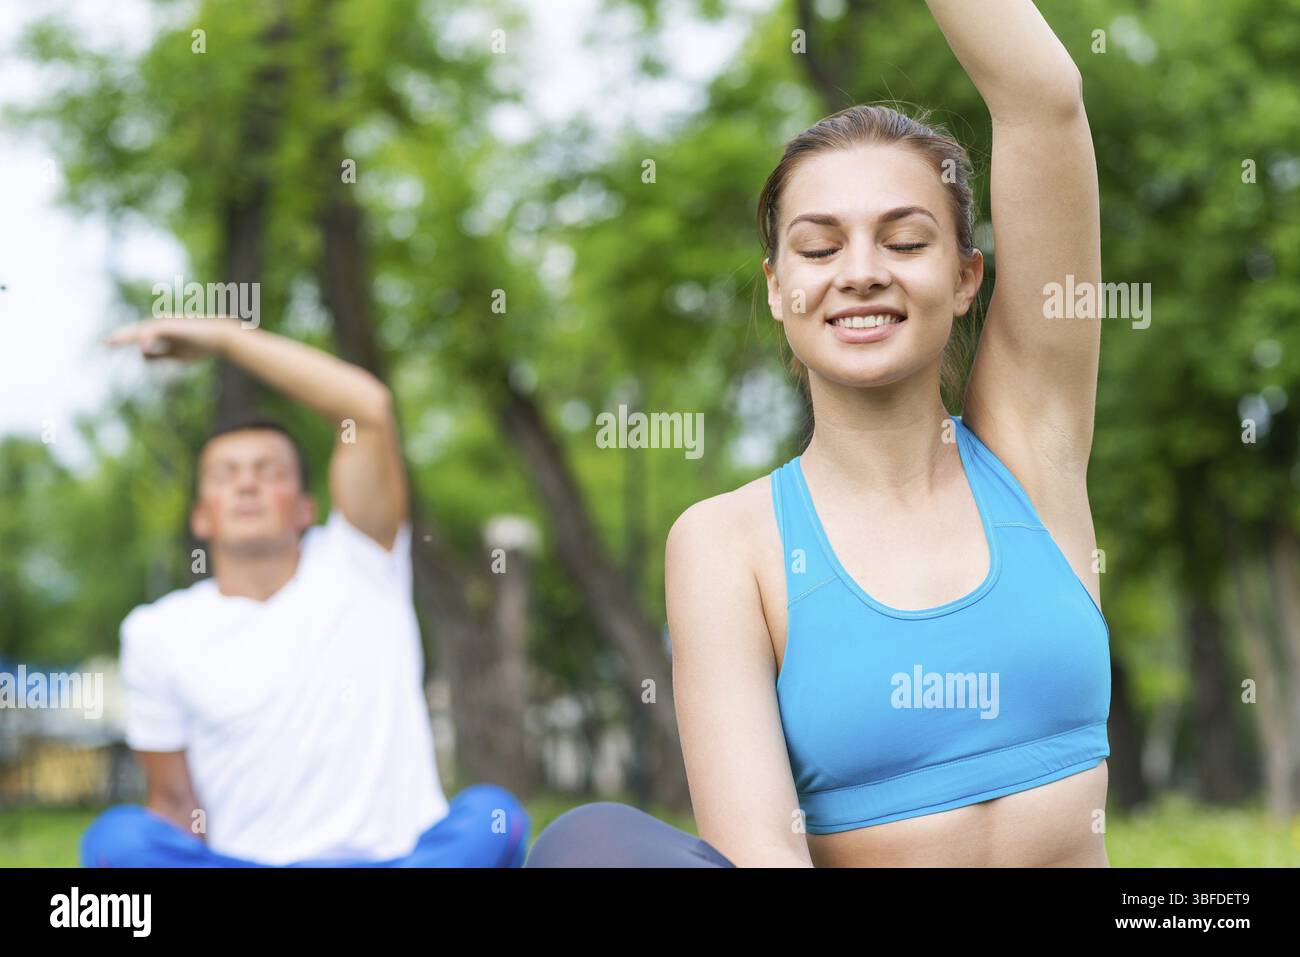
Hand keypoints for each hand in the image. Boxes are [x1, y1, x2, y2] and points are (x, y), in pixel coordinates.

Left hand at [104, 316, 238, 360]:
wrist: (221, 337)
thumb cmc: (203, 345)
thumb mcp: (177, 354)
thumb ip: (159, 354)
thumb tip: (142, 354)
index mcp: (163, 331)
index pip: (140, 335)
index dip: (125, 338)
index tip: (111, 342)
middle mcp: (162, 324)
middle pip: (137, 331)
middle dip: (121, 336)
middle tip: (106, 342)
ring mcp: (167, 323)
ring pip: (142, 329)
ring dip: (127, 335)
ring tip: (111, 341)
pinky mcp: (173, 325)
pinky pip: (154, 331)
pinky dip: (146, 338)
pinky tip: (140, 347)